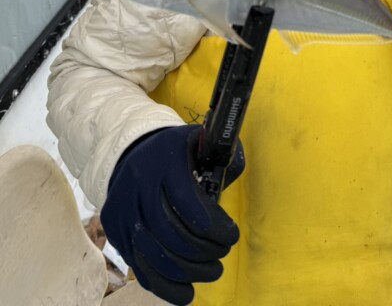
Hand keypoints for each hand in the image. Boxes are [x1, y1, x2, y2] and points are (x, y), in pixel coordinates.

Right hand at [100, 125, 243, 304]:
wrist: (135, 152)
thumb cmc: (179, 153)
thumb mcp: (201, 144)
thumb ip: (222, 161)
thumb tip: (232, 180)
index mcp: (164, 159)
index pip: (186, 201)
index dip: (213, 226)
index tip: (231, 236)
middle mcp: (138, 183)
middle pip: (168, 231)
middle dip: (202, 251)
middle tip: (222, 256)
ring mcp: (122, 208)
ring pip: (152, 252)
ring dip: (187, 271)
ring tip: (212, 271)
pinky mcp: (114, 229)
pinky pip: (138, 266)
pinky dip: (164, 285)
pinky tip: (186, 292)